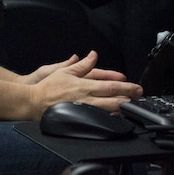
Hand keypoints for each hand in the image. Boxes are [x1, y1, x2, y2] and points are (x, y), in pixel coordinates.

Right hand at [27, 51, 141, 115]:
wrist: (34, 102)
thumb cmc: (47, 87)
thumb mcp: (65, 70)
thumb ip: (82, 64)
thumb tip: (93, 55)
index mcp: (84, 85)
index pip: (110, 85)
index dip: (125, 87)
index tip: (135, 87)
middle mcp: (86, 98)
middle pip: (113, 99)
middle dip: (128, 98)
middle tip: (139, 97)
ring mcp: (84, 109)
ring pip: (108, 111)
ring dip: (121, 109)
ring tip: (132, 106)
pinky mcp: (80, 118)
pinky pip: (99, 119)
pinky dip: (109, 117)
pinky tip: (115, 116)